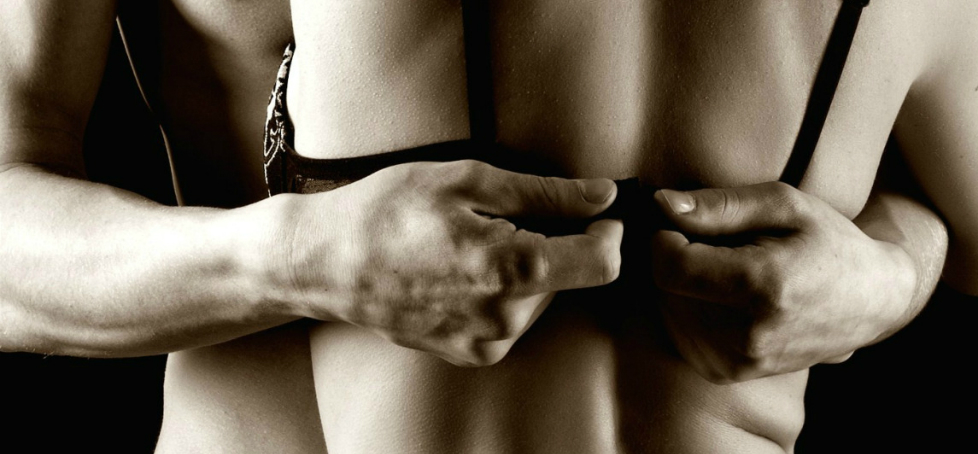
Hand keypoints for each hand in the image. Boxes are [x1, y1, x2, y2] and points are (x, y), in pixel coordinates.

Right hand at [288, 160, 622, 365]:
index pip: (603, 262)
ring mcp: (487, 341)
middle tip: (503, 216)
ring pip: (542, 297)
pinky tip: (460, 270)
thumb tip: (601, 196)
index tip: (595, 211)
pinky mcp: (470, 352)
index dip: (609, 231)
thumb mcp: (467, 180)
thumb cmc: (387, 211)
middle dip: (555, 242)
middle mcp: (505, 316)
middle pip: (570, 276)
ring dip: (526, 267)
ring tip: (471, 242)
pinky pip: (512, 317)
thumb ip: (545, 193)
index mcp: (511, 268)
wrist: (324, 263)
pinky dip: (502, 291)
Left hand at [651, 182, 916, 382]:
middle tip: (721, 245)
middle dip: (678, 257)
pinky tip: (727, 297)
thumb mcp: (785, 205)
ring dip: (683, 284)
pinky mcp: (727, 372)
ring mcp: (736, 361)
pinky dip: (690, 307)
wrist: (870, 303)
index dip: (665, 237)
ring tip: (730, 271)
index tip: (685, 223)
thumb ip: (720, 205)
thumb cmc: (828, 242)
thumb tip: (661, 204)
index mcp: (764, 286)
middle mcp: (747, 334)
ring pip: (667, 309)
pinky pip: (677, 330)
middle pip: (664, 287)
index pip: (669, 266)